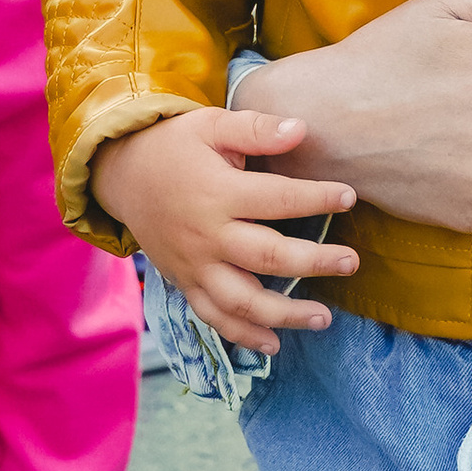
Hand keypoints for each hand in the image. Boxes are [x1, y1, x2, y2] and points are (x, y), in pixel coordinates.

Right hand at [92, 108, 357, 343]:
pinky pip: (213, 317)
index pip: (277, 199)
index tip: (350, 196)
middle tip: (351, 262)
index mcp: (217, 193)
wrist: (121, 175)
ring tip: (324, 317)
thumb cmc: (174, 146)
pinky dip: (242, 336)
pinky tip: (274, 344)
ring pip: (243, 301)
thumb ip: (256, 129)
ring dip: (285, 314)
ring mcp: (195, 266)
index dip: (317, 198)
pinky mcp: (185, 283)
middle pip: (267, 256)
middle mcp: (207, 235)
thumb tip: (302, 129)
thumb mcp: (211, 125)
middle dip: (313, 262)